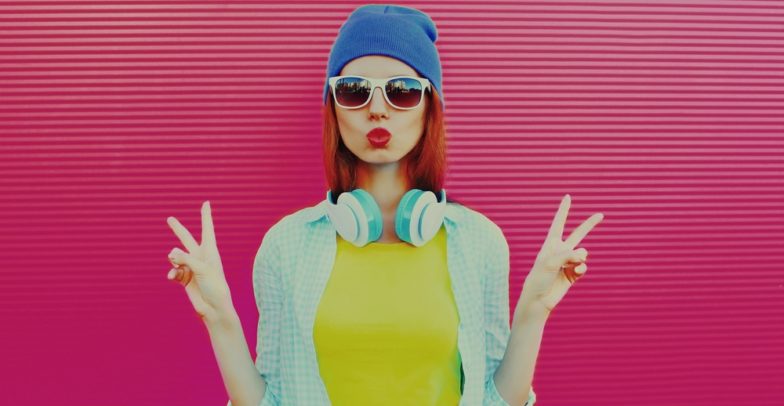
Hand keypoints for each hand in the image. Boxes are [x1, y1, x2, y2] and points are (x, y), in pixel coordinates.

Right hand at [166, 201, 232, 322]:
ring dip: (174, 260)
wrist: (214, 308)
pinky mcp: (184, 278)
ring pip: (175, 257)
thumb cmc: (215, 286)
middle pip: (186, 239)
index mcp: (210, 251)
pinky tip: (173, 277)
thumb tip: (170, 253)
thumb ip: (185, 258)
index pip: (207, 229)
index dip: (206, 216)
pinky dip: (172, 273)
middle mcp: (200, 257)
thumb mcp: (202, 269)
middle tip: (169, 218)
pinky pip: (173, 271)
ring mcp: (191, 267)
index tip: (206, 203)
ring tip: (178, 266)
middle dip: (178, 229)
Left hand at [516, 194, 603, 318]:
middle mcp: (561, 250)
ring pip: (583, 253)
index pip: (559, 222)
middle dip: (589, 225)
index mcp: (551, 243)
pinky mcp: (574, 274)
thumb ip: (568, 254)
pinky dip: (581, 269)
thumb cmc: (539, 278)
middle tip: (601, 215)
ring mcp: (568, 262)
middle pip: (578, 234)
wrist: (539, 298)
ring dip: (579, 259)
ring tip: (569, 266)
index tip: (568, 197)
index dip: (564, 210)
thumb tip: (583, 256)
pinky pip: (584, 267)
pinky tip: (574, 274)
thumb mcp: (551, 261)